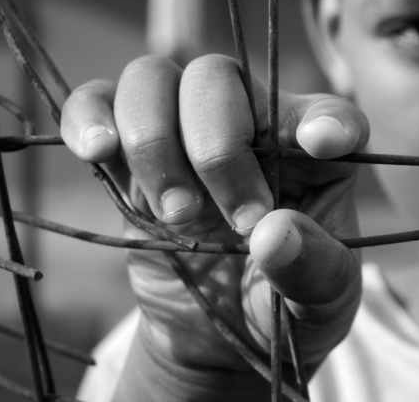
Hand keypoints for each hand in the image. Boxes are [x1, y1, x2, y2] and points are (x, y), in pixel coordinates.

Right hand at [60, 54, 368, 382]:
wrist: (222, 340)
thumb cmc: (286, 307)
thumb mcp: (322, 303)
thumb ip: (310, 269)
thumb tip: (272, 235)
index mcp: (318, 156)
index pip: (331, 113)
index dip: (328, 119)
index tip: (325, 145)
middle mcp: (254, 126)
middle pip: (218, 77)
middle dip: (218, 147)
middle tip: (238, 222)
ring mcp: (185, 132)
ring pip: (153, 79)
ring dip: (154, 141)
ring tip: (175, 214)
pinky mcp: (129, 156)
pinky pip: (96, 103)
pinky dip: (87, 116)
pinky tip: (97, 152)